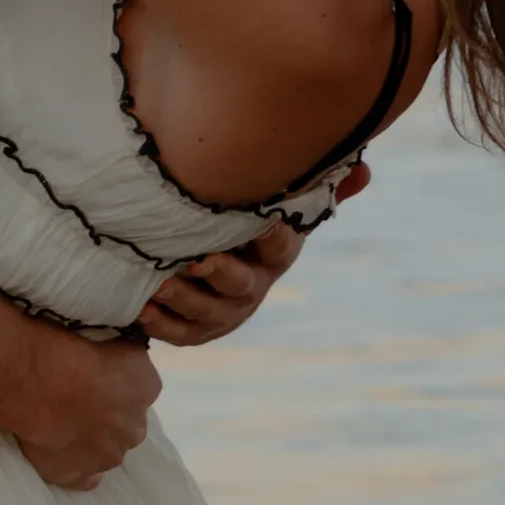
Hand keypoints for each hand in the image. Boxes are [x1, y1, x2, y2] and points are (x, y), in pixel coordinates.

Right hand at [4, 330, 160, 491]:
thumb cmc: (67, 346)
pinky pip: (86, 478)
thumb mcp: (108, 334)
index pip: (139, 386)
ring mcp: (110, 456)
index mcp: (146, 385)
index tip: (93, 375)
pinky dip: (76, 467)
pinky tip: (59, 451)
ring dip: (90, 440)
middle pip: (126, 422)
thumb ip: (120, 352)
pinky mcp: (81, 476)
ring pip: (106, 450)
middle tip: (75, 399)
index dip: (115, 382)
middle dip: (108, 416)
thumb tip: (115, 355)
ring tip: (60, 422)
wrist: (38, 381)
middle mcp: (136, 425)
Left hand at [136, 165, 369, 344]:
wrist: (212, 272)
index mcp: (274, 256)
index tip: (262, 219)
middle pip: (240, 285)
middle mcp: (252, 287)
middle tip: (198, 258)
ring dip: (184, 299)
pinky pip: (178, 333)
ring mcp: (224, 313)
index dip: (273, 235)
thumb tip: (364, 171)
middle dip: (221, 274)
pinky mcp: (195, 332)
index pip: (281, 247)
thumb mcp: (278, 207)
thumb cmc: (247, 229)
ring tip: (160, 283)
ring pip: (206, 311)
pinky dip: (159, 323)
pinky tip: (141, 308)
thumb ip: (315, 188)